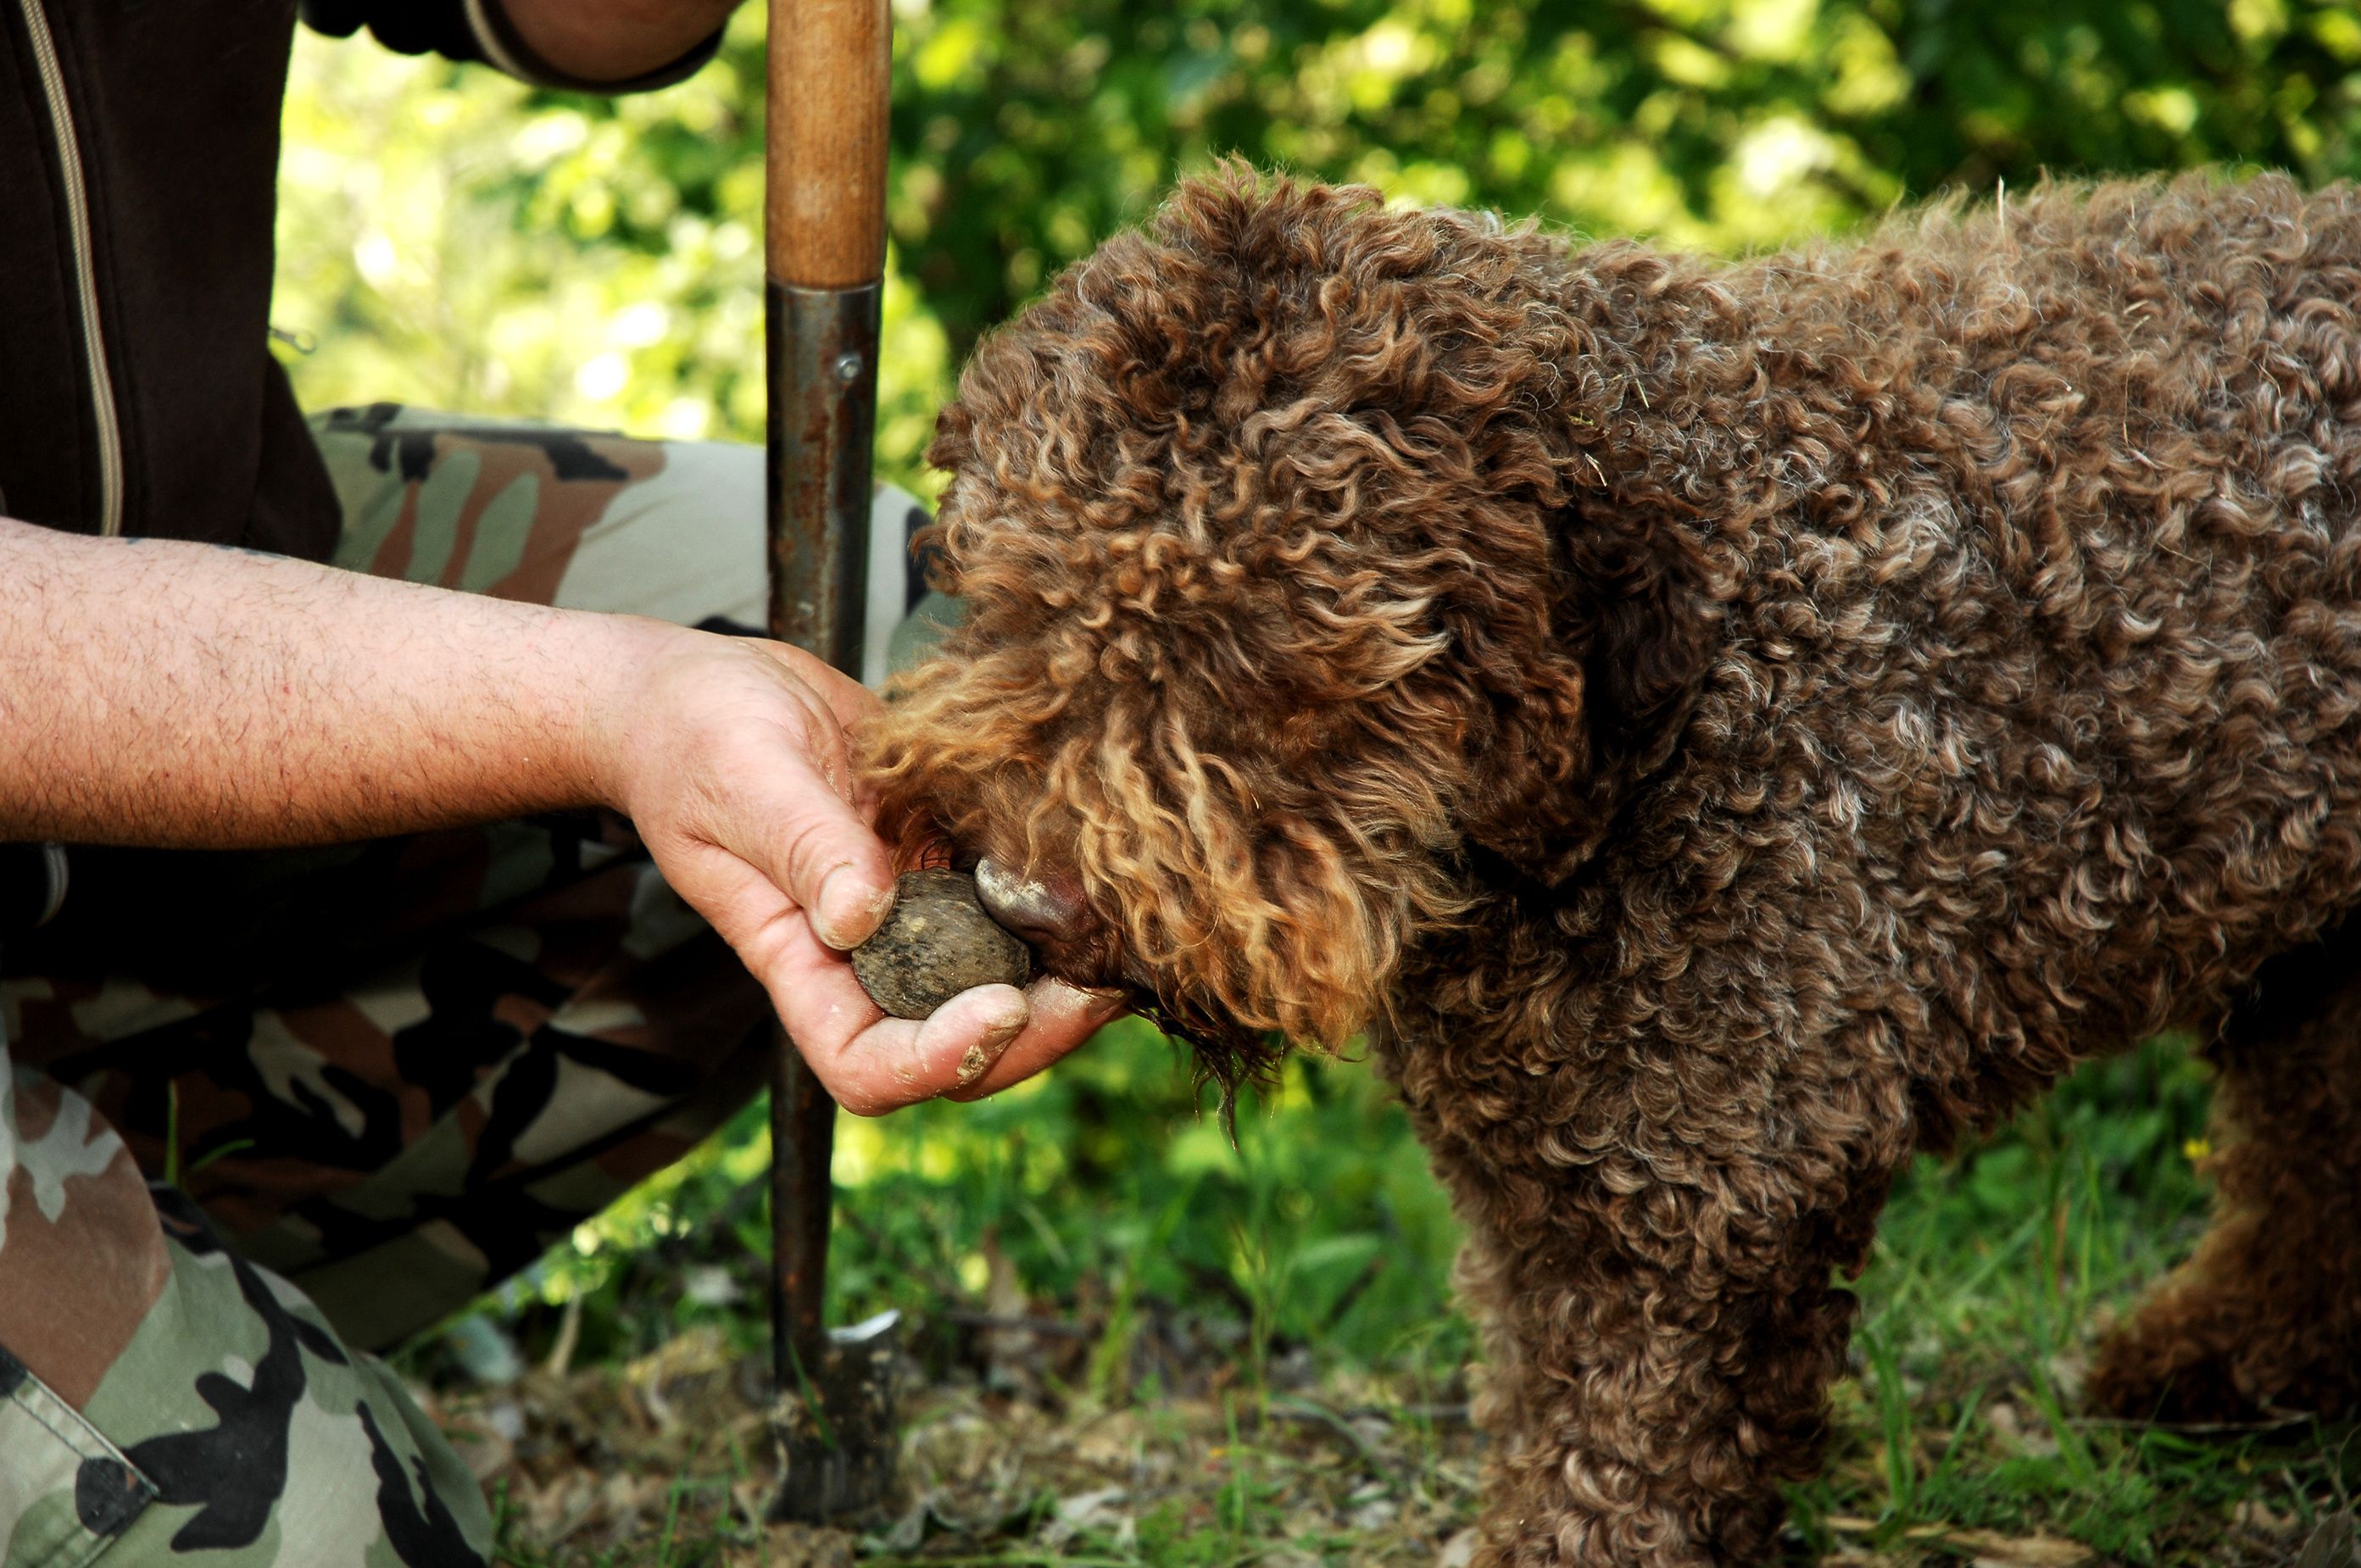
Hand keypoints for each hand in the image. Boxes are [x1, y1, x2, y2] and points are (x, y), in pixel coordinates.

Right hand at [592, 623, 1123, 1112]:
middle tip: (1100, 983)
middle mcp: (864, 955)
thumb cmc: (695, 738)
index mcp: (800, 960)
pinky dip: (1061, 903)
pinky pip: (1012, 905)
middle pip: (957, 1045)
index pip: (866, 1064)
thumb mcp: (744, 780)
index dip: (939, 1060)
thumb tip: (861, 916)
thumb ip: (805, 847)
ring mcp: (913, 909)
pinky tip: (1104, 868)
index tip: (1001, 1003)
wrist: (704, 689)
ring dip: (1065, 975)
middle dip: (1035, 1033)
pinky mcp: (946, 859)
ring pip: (1000, 982)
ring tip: (1122, 935)